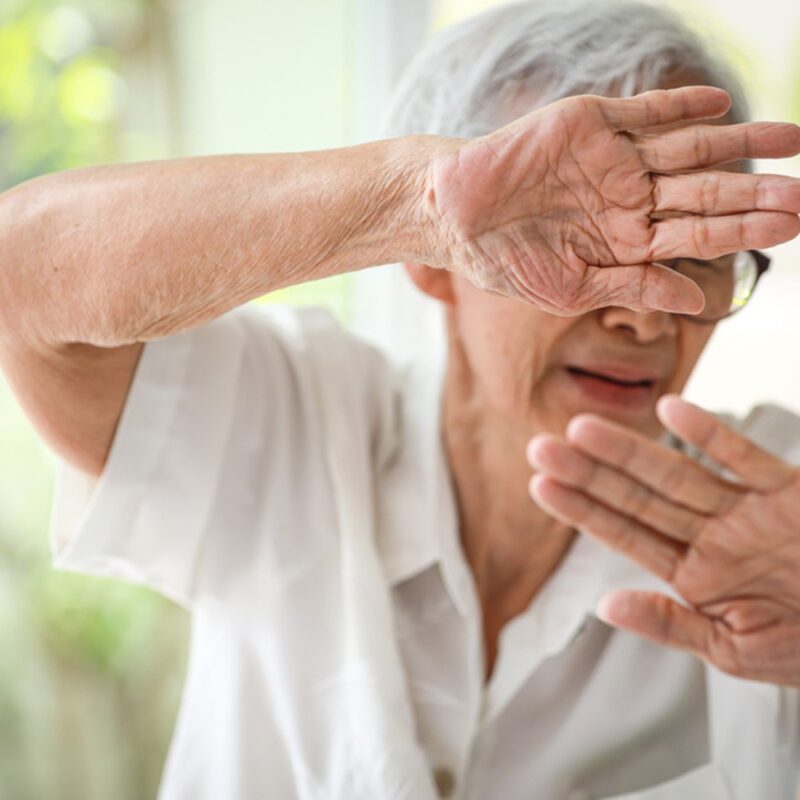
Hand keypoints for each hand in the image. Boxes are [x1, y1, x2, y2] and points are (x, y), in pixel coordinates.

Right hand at [427, 86, 799, 314]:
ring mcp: (612, 158)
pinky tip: (720, 106)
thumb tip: (694, 301)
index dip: (743, 230)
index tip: (790, 227)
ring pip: (688, 148)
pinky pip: (644, 112)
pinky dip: (680, 107)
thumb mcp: (573, 288)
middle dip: (754, 192)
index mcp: (626, 241)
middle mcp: (628, 197)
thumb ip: (632, 287)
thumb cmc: (506, 262)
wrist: (454, 218)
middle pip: (704, 191)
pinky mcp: (590, 123)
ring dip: (738, 144)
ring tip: (793, 139)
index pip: (696, 234)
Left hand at [526, 396, 799, 687]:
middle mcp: (714, 537)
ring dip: (631, 452)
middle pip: (639, 499)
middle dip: (589, 474)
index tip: (540, 486)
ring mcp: (748, 512)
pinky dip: (713, 435)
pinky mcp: (790, 492)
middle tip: (540, 447)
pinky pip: (747, 458)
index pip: (626, 535)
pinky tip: (672, 410)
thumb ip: (671, 626)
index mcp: (696, 575)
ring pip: (679, 475)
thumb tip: (606, 606)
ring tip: (582, 429)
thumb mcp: (735, 651)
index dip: (582, 510)